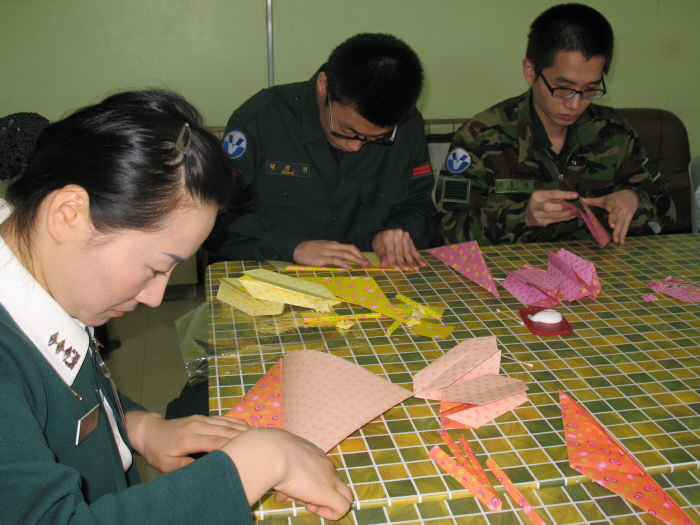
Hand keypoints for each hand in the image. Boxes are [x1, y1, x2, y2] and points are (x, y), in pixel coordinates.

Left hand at [125, 411, 250, 472]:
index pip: (216, 442)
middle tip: (261, 447)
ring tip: (260, 438)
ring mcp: (201, 418)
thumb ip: (184, 467)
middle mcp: (198, 425)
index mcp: (189, 438)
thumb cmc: (158, 450)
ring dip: (244, 430)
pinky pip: (224, 418)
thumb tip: (205, 469)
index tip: (248, 455)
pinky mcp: (203, 416)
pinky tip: (248, 428)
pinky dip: (237, 423)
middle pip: (226, 430)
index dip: (233, 447)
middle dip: (244, 438)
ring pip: (227, 423)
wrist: (150, 430)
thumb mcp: (165, 464)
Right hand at [222, 428, 351, 519]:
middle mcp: (324, 463)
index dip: (309, 482)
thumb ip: (278, 466)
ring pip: (342, 494)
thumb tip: (274, 480)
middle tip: (299, 497)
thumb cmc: (267, 451)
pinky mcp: (328, 493)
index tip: (293, 486)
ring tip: (302, 501)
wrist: (270, 452)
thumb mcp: (275, 455)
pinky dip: (331, 513)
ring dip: (323, 504)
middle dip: (316, 493)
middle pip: (332, 481)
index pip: (318, 469)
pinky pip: (342, 508)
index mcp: (311, 452)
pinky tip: (314, 509)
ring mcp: (328, 478)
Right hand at [293, 240, 369, 269]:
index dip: (359, 254)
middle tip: (368, 264)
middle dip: (360, 257)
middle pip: (350, 249)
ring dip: (356, 260)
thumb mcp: (323, 247)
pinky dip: (343, 263)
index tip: (365, 260)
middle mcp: (332, 246)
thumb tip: (342, 258)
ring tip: (363, 266)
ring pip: (345, 254)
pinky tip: (349, 267)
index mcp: (333, 244)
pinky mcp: (322, 258)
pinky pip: (335, 259)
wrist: (297, 248)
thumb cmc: (310, 250)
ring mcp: (328, 251)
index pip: (349, 247)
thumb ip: (332, 251)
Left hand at [372, 229, 425, 270]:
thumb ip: (382, 256)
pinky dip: (418, 258)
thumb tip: (384, 265)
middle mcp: (397, 234)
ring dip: (412, 261)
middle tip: (406, 269)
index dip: (393, 260)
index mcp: (388, 235)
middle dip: (403, 261)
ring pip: (408, 251)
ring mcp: (405, 236)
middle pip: (400, 251)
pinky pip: (414, 250)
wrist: (385, 234)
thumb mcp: (378, 247)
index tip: (396, 269)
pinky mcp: (410, 240)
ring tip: (416, 269)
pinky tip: (422, 264)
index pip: (391, 251)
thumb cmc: (380, 242)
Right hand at [525, 190, 578, 226]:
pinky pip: (554, 221)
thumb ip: (556, 198)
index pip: (552, 194)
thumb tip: (569, 201)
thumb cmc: (541, 202)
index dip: (564, 194)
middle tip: (573, 208)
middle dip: (562, 208)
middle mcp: (535, 205)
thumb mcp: (546, 196)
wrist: (529, 214)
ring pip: (553, 215)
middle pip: (549, 207)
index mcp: (538, 195)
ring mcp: (537, 215)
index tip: (575, 195)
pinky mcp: (540, 222)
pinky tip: (570, 217)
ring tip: (574, 212)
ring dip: (565, 214)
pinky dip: (564, 219)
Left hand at [581, 189, 639, 243]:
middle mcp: (620, 207)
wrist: (632, 195)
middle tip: (612, 226)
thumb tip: (581, 200)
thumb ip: (593, 200)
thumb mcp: (605, 198)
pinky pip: (626, 226)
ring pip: (622, 222)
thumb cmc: (615, 198)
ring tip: (616, 240)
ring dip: (619, 231)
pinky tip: (621, 241)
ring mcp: (625, 213)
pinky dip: (624, 234)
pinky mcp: (630, 217)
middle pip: (617, 214)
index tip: (608, 209)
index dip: (610, 206)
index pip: (611, 203)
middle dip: (614, 220)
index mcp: (613, 201)